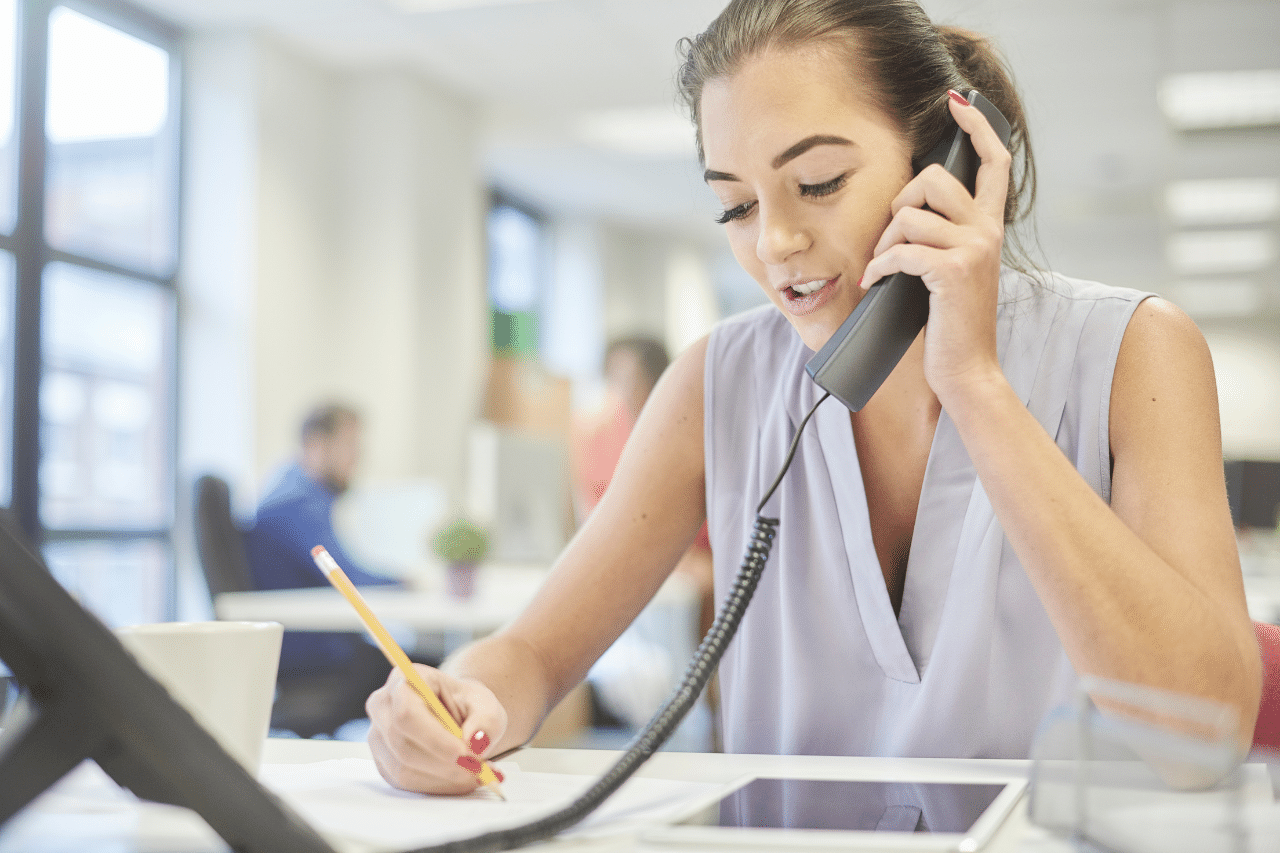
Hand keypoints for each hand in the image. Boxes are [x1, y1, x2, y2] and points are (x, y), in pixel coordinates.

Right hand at [365, 663, 508, 793]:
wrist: (457, 714)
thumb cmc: (467, 704)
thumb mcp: (487, 705)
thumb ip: (487, 720)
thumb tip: (476, 743)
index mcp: (405, 679)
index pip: (408, 713)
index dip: (435, 739)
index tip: (467, 755)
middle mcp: (383, 706)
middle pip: (403, 745)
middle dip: (444, 764)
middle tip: (478, 771)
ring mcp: (379, 736)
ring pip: (403, 769)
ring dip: (444, 778)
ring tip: (477, 775)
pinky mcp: (384, 763)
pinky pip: (406, 783)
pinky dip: (438, 786)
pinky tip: (460, 780)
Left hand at [859, 92, 1011, 405]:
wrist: (967, 369)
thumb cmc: (951, 323)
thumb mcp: (952, 271)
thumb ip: (941, 237)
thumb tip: (904, 210)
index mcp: (990, 227)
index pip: (995, 162)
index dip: (977, 126)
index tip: (957, 102)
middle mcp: (987, 232)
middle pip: (933, 179)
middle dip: (899, 203)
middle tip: (890, 237)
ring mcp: (973, 250)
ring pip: (910, 214)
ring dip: (884, 239)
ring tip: (882, 267)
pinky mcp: (952, 271)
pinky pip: (900, 250)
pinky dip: (879, 266)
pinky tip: (874, 283)